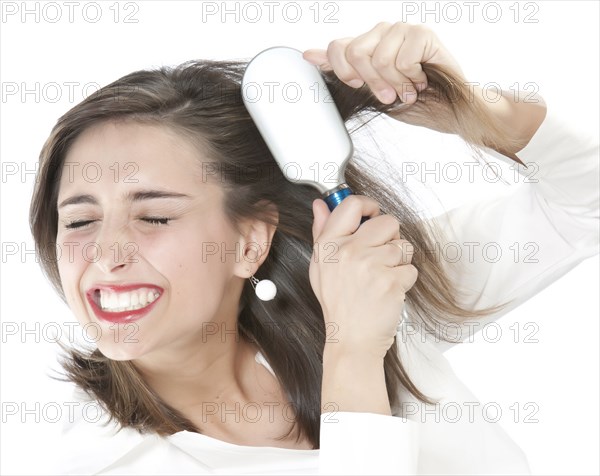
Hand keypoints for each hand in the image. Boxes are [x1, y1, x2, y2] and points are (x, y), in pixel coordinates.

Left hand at [303, 21, 465, 104]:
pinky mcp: (422, 33)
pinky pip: (402, 60)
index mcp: (366, 46)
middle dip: (373, 83)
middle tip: (390, 95)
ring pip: (380, 58)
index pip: (337, 47)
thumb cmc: (409, 103)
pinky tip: (422, 79)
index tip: (359, 86)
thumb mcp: (368, 93)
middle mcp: (381, 33)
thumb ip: (342, 72)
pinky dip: (413, 78)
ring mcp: (401, 30)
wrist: (445, 111)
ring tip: (409, 89)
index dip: (344, 72)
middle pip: (355, 52)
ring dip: (397, 83)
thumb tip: (309, 55)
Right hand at [309, 195, 417, 359]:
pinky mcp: (391, 281)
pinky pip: (411, 268)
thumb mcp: (320, 266)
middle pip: (387, 221)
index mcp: (329, 244)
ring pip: (403, 245)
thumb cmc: (338, 303)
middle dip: (390, 237)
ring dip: (399, 261)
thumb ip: (321, 232)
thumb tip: (320, 205)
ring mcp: (370, 266)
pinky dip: (404, 280)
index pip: (352, 204)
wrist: (351, 339)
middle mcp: (348, 251)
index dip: (369, 206)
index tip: (373, 215)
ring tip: (382, 277)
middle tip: (380, 256)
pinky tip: (388, 291)